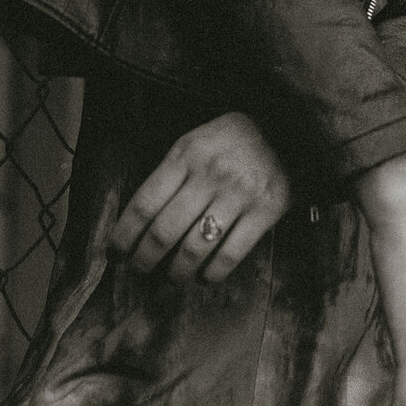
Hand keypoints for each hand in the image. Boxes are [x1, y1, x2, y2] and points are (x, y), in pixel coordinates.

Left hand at [109, 111, 291, 282]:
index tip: (116, 251)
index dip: (125, 234)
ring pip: (195, 248)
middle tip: (140, 269)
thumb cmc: (232, 140)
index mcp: (186, 154)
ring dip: (177, 272)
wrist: (289, 128)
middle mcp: (209, 174)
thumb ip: (170, 174)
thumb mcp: (195, 141)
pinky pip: (230, 255)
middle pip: (165, 231)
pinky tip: (205, 276)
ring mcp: (238, 194)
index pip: (145, 203)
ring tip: (172, 277)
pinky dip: (213, 273)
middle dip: (145, 259)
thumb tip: (140, 221)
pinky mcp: (265, 211)